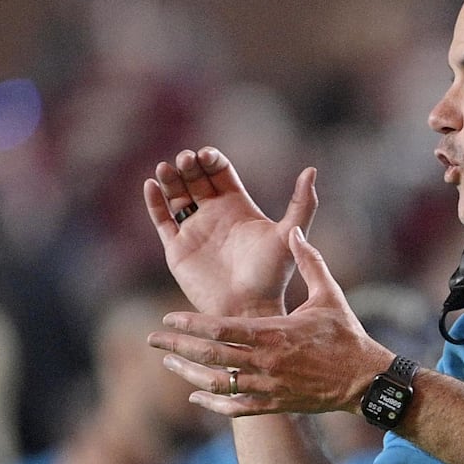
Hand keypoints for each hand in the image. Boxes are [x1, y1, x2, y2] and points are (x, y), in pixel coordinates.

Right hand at [143, 147, 316, 315]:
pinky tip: (151, 184)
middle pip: (196, 179)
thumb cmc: (271, 275)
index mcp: (238, 207)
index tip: (206, 155)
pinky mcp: (177, 250)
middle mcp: (214, 215)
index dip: (211, 159)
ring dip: (170, 178)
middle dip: (189, 165)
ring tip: (166, 167)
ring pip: (176, 196)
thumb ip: (302, 203)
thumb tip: (312, 169)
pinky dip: (154, 201)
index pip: (219, 172)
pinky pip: (161, 220)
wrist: (248, 308)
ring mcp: (194, 231)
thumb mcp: (289, 234)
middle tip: (185, 159)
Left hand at [147, 227, 395, 416]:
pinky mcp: (274, 404)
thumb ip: (309, 261)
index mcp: (273, 333)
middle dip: (177, 348)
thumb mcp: (329, 293)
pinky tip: (195, 395)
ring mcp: (268, 386)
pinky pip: (236, 408)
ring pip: (217, 384)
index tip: (168, 318)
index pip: (220, 328)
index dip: (190, 324)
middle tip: (151, 341)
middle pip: (210, 357)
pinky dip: (212, 403)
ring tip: (168, 364)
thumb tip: (294, 231)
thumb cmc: (346, 334)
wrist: (364, 380)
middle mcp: (265, 362)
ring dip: (188, 374)